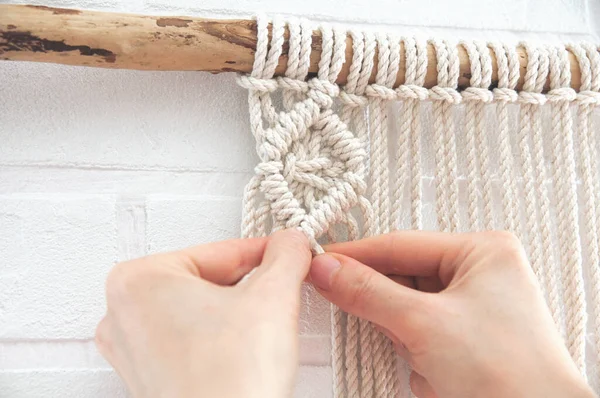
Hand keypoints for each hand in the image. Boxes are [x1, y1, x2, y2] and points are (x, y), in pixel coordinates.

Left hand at [96, 229, 310, 397]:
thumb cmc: (230, 382)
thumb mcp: (272, 297)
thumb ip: (285, 256)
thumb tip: (292, 243)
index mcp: (138, 279)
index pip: (219, 251)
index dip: (264, 251)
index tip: (288, 252)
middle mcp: (121, 313)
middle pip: (206, 279)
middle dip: (249, 283)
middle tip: (282, 288)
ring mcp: (131, 349)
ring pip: (199, 309)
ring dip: (236, 310)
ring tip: (263, 326)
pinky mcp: (146, 377)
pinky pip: (188, 338)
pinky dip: (218, 337)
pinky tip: (241, 350)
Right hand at [310, 231, 595, 397]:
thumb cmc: (506, 373)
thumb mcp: (424, 323)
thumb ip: (368, 292)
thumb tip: (326, 269)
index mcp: (482, 251)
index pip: (401, 244)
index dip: (356, 254)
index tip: (319, 262)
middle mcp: (479, 274)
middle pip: (403, 276)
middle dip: (385, 305)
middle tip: (350, 306)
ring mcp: (473, 308)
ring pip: (408, 308)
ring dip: (403, 335)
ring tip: (424, 357)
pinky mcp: (466, 339)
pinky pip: (420, 332)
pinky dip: (416, 352)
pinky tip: (434, 371)